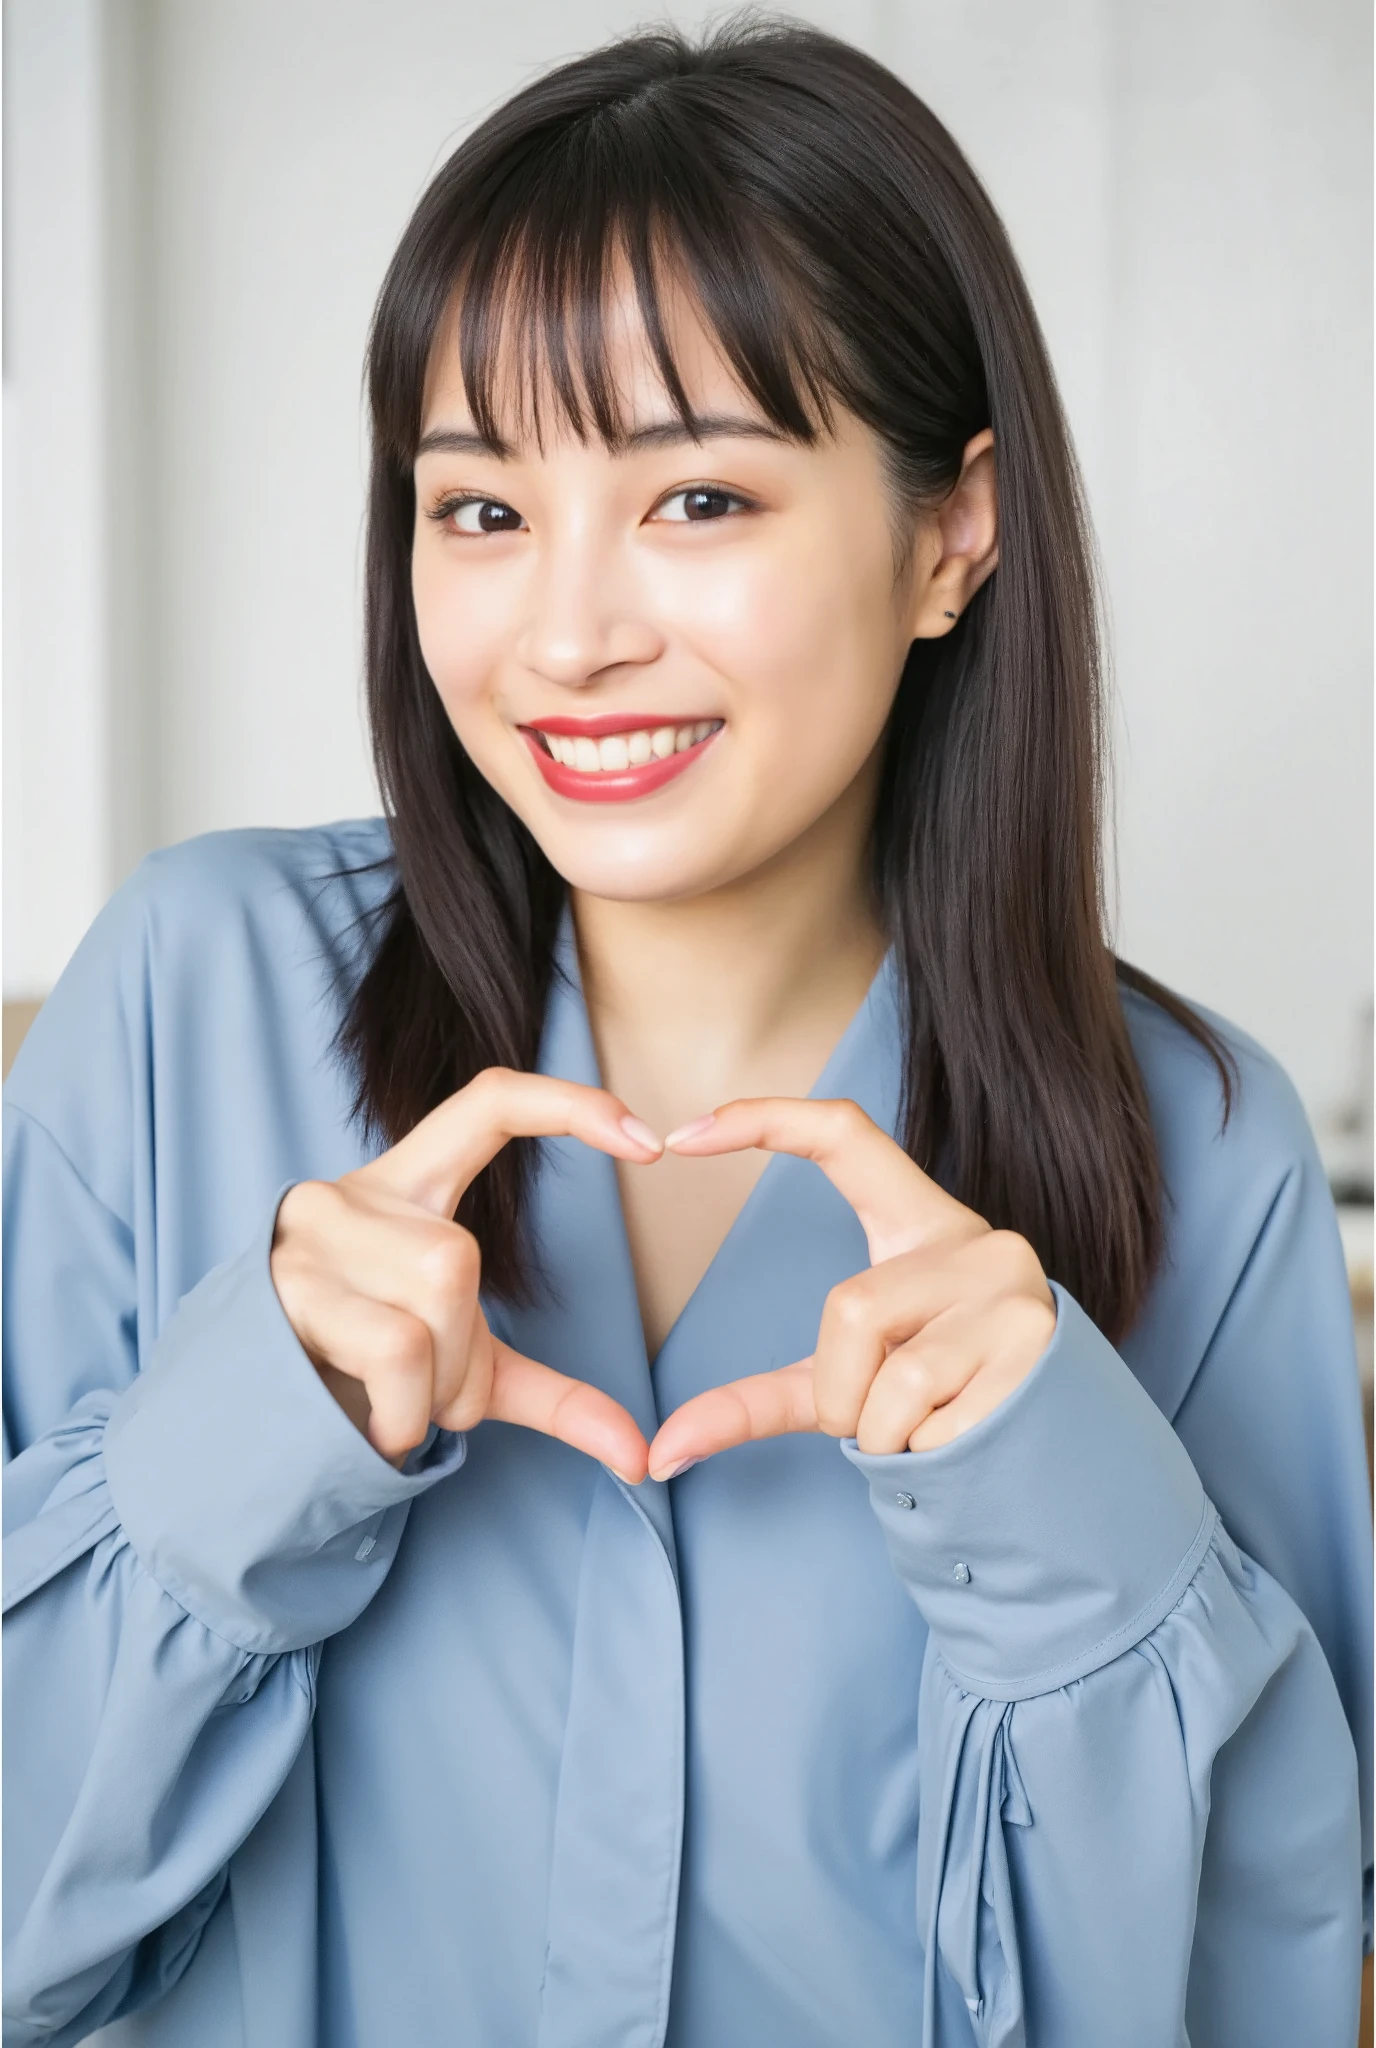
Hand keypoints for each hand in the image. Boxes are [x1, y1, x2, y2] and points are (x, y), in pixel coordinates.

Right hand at [270, 1069, 661, 1477]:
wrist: (247, 1417)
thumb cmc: (365, 1371)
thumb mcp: (468, 1370)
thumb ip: (557, 1398)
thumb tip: (640, 1458)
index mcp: (408, 1183)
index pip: (491, 1099)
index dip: (568, 1104)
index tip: (648, 1142)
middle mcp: (350, 1192)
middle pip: (459, 1262)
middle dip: (462, 1357)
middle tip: (427, 1395)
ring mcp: (309, 1237)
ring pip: (430, 1302)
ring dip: (431, 1390)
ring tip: (394, 1406)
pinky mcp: (280, 1287)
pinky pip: (393, 1350)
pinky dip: (403, 1411)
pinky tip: (370, 1424)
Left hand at [647, 1097, 1055, 1479]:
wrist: (1057, 1455)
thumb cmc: (936, 1403)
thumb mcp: (843, 1383)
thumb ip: (753, 1402)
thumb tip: (660, 1455)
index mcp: (923, 1224)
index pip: (846, 1134)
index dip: (766, 1119)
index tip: (682, 1133)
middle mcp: (979, 1241)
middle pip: (848, 1308)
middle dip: (844, 1393)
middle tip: (881, 1417)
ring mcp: (1015, 1291)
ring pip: (894, 1378)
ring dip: (885, 1433)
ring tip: (929, 1428)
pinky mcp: (1041, 1347)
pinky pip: (936, 1421)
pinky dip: (928, 1454)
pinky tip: (967, 1439)